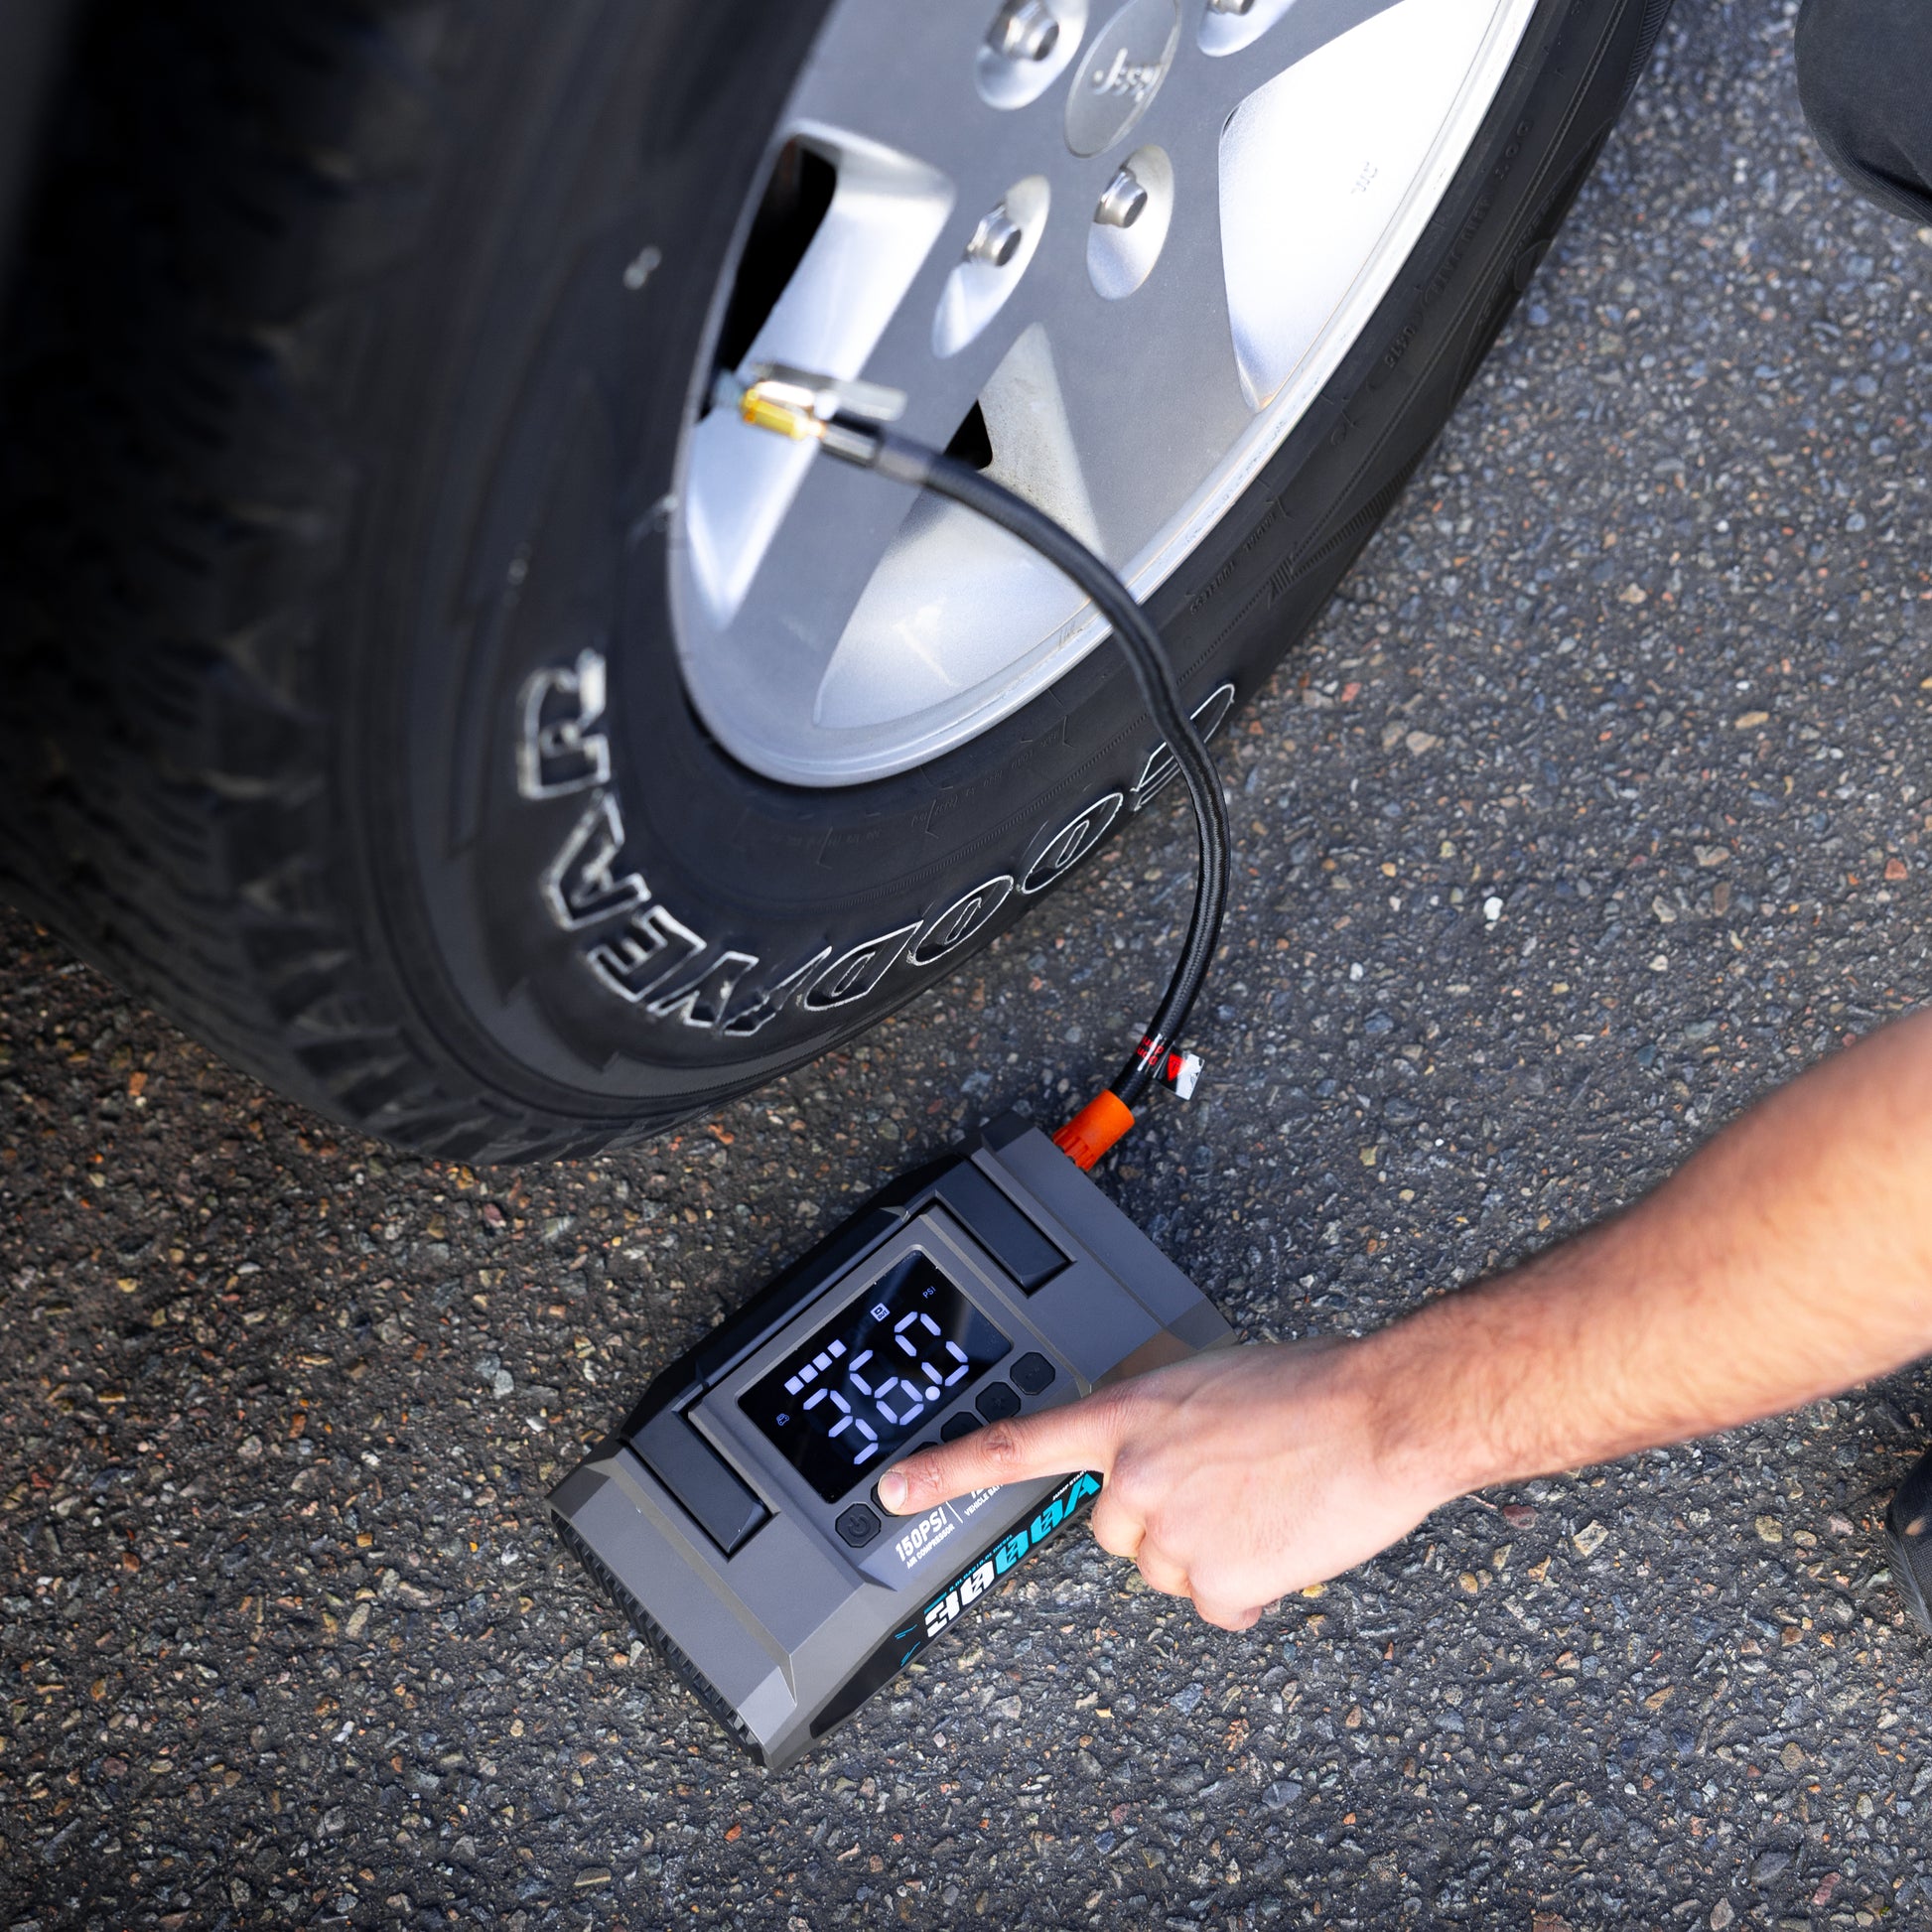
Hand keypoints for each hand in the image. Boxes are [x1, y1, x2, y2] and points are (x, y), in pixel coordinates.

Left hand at [876, 1338, 1457, 1629]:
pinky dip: (1246, 1589)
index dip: (945, 1473)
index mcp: (1126, 1415)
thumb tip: (1147, 1460)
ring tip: (1265, 1505)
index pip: (1013, 1446)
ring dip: (1207, 1551)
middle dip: (1159, 1518)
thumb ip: (1156, 1422)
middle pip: (1113, 1529)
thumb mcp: (1206, 1383)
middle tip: (1223, 1487)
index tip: (890, 1496)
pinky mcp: (1213, 1580)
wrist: (1379, 1416)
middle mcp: (1132, 1475)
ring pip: (1166, 1569)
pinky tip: (1281, 1542)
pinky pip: (1214, 1605)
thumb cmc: (1311, 1389)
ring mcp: (1169, 1532)